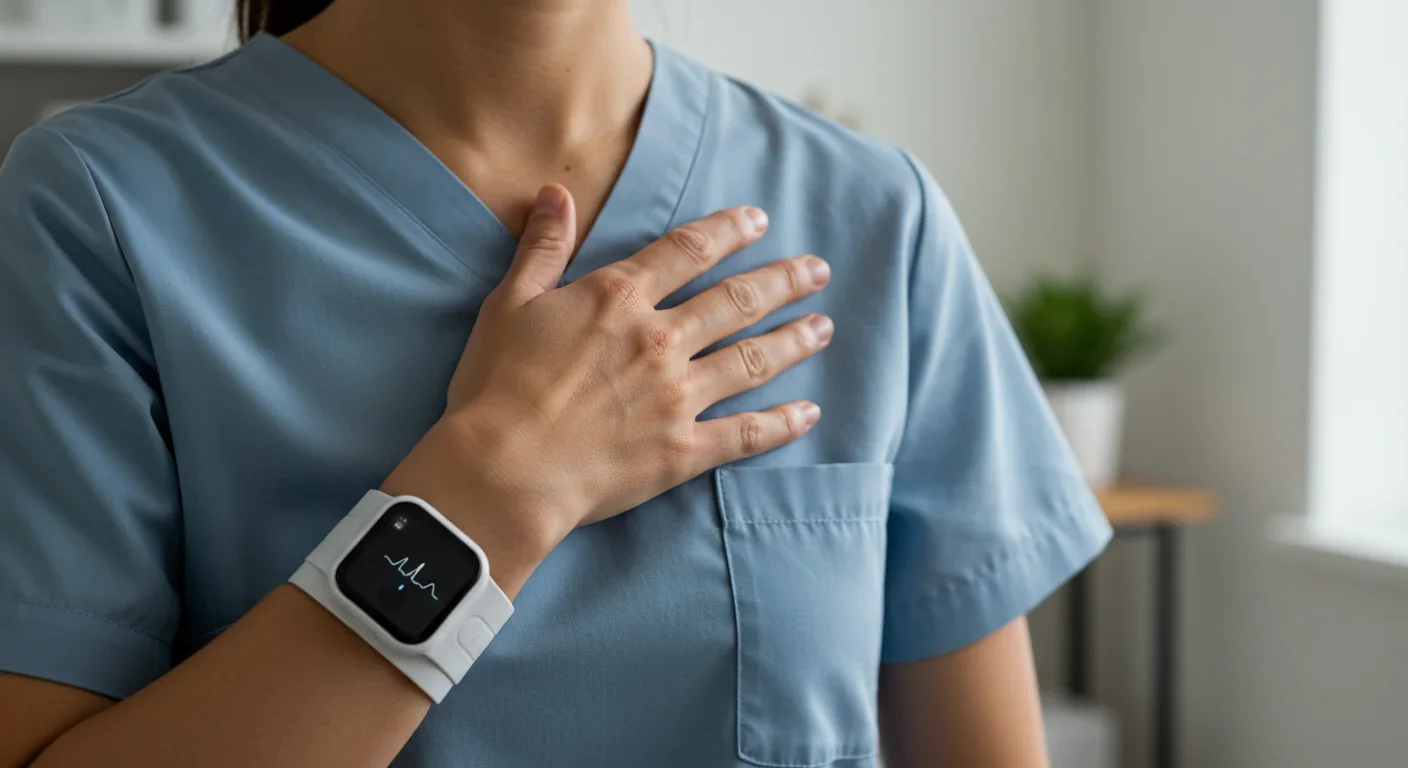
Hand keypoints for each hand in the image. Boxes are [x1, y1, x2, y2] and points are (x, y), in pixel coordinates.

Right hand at [383, 185, 832, 594]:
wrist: (502, 471)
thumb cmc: (495, 387)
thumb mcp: (509, 303)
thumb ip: (542, 247)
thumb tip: (556, 192)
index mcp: (619, 298)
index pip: (689, 250)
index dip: (729, 231)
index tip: (760, 221)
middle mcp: (661, 339)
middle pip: (737, 301)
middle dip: (783, 281)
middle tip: (818, 270)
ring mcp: (679, 396)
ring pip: (753, 359)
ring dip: (794, 340)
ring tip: (824, 328)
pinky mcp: (684, 450)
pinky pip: (747, 433)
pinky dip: (783, 423)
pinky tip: (810, 413)